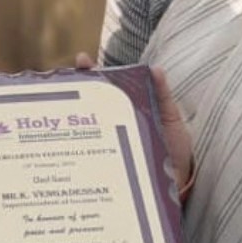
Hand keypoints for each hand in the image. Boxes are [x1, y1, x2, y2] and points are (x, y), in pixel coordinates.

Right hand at [78, 52, 194, 198]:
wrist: (181, 182)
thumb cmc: (175, 147)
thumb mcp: (170, 118)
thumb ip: (162, 95)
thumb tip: (156, 69)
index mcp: (126, 110)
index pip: (104, 88)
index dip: (91, 74)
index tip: (81, 60)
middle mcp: (112, 126)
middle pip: (87, 106)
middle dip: (73, 92)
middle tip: (65, 80)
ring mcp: (107, 147)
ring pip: (83, 131)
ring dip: (69, 122)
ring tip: (60, 111)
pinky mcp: (107, 168)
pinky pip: (89, 160)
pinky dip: (76, 155)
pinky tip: (67, 150)